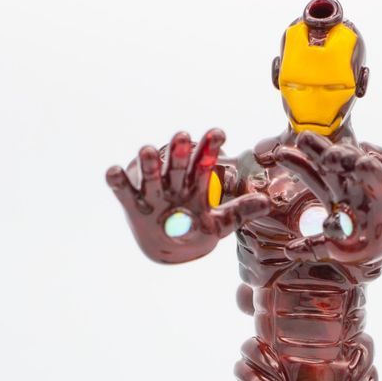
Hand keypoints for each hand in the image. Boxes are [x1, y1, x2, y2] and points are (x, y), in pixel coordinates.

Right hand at [106, 128, 268, 263]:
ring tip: (149, 150)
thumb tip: (268, 202)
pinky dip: (117, 182)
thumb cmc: (197, 228)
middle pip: (178, 165)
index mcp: (197, 183)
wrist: (173, 247)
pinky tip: (114, 171)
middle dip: (180, 152)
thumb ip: (241, 211)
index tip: (218, 132)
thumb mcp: (221, 223)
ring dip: (150, 163)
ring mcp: (153, 192)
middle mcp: (175, 182)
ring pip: (152, 175)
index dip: (211, 148)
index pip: (205, 162)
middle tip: (183, 136)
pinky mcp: (134, 204)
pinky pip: (124, 192)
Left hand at [275, 132, 381, 264]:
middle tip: (303, 138)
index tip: (280, 154)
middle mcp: (348, 185)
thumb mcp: (333, 247)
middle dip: (317, 149)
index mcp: (333, 194)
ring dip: (343, 157)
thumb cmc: (357, 245)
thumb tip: (288, 252)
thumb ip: (313, 247)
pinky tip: (362, 163)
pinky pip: (376, 177)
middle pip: (332, 161)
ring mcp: (365, 185)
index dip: (298, 163)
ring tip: (330, 155)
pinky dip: (369, 169)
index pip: (313, 174)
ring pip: (353, 164)